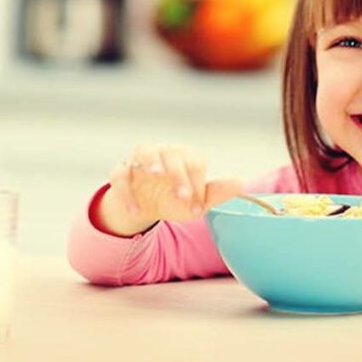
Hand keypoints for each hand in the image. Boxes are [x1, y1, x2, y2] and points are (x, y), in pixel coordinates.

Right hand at [98, 145, 242, 236]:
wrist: (145, 207)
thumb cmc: (175, 199)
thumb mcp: (196, 201)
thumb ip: (217, 193)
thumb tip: (240, 184)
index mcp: (186, 156)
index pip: (195, 162)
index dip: (198, 183)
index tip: (198, 207)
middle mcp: (165, 152)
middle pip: (172, 154)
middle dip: (178, 174)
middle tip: (183, 197)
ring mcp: (141, 159)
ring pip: (144, 151)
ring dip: (150, 161)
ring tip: (156, 175)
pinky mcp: (122, 171)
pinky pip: (120, 175)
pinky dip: (126, 192)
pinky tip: (136, 211)